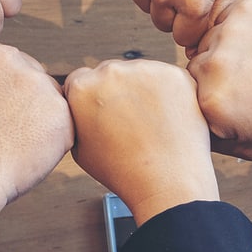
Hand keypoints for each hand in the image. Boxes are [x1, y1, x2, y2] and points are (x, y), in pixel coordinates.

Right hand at [0, 37, 71, 249]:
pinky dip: (51, 139)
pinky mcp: (58, 108)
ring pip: (46, 94)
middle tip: (0, 130)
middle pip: (24, 71)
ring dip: (36, 115)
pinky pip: (62, 121)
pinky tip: (27, 152)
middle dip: (18, 97)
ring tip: (12, 143)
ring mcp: (34, 80)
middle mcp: (5, 56)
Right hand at [65, 58, 217, 223]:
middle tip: (131, 121)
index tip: (107, 114)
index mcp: (82, 87)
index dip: (94, 99)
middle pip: (111, 72)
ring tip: (151, 123)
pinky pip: (167, 78)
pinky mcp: (174, 73)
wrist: (167, 183)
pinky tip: (168, 118)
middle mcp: (110, 71)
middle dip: (118, 91)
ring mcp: (145, 69)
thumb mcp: (80, 148)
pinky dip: (169, 93)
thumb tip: (81, 102)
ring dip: (144, 89)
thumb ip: (76, 116)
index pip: (82, 79)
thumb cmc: (124, 171)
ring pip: (141, 73)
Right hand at [189, 0, 251, 160]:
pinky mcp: (247, 8)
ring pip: (211, 39)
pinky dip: (243, 28)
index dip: (209, 99)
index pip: (187, 97)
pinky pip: (229, 17)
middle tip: (249, 82)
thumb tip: (188, 126)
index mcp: (209, 102)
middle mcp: (212, 64)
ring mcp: (230, 31)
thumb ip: (211, 139)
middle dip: (216, 74)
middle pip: (195, 66)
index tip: (234, 101)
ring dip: (227, 49)